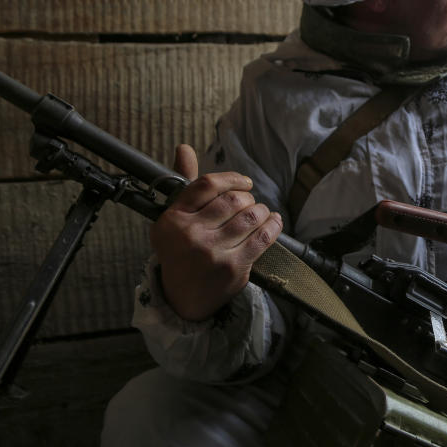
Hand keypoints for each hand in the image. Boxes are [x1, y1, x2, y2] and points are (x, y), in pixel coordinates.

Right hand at [150, 144, 282, 320]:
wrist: (182, 299)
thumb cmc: (181, 252)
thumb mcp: (175, 220)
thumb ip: (184, 184)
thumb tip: (184, 147)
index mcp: (172, 219)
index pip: (206, 185)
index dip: (232, 178)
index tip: (244, 182)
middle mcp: (190, 235)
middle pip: (232, 200)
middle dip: (248, 198)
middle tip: (250, 204)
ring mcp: (212, 252)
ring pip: (249, 217)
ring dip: (261, 211)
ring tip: (260, 213)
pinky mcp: (233, 268)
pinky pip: (261, 238)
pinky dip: (273, 226)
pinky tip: (273, 222)